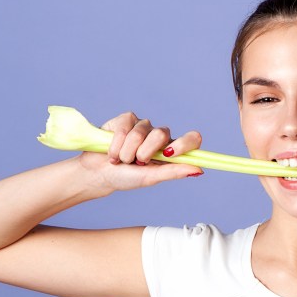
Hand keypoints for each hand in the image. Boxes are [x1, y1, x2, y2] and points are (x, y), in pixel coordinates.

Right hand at [77, 112, 202, 191]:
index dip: (185, 143)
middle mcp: (158, 136)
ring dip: (127, 152)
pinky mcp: (126, 119)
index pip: (191, 139)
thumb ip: (174, 172)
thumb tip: (199, 170)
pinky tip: (112, 150)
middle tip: (136, 162)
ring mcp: (143, 126)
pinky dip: (116, 144)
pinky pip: (125, 126)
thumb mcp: (151, 177)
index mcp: (170, 151)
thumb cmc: (126, 178)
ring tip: (121, 160)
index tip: (170, 153)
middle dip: (145, 152)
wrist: (98, 173)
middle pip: (162, 134)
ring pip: (140, 132)